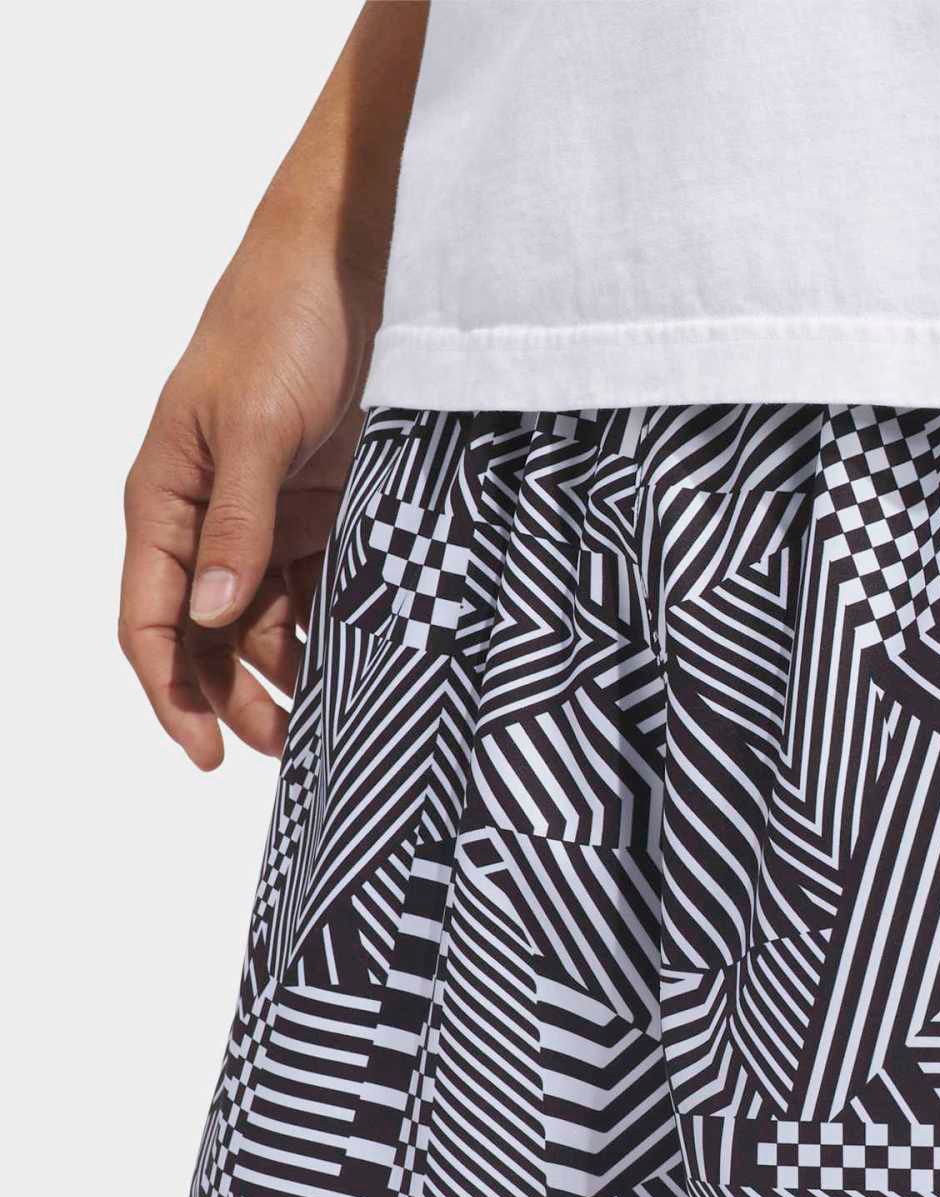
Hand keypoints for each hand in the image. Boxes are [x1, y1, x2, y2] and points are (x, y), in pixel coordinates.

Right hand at [119, 223, 369, 767]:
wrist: (355, 267)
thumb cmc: (283, 323)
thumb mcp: (256, 426)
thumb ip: (239, 523)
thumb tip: (210, 616)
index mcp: (164, 495)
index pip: (147, 617)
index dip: (169, 694)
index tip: (206, 757)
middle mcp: (209, 517)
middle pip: (206, 636)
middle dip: (237, 699)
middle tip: (292, 752)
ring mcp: (269, 517)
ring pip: (266, 622)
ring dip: (291, 673)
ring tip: (336, 723)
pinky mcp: (328, 510)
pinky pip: (322, 589)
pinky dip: (336, 630)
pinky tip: (363, 668)